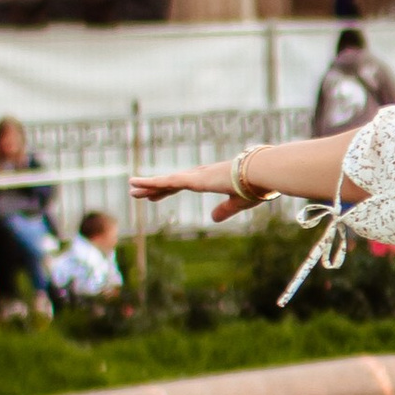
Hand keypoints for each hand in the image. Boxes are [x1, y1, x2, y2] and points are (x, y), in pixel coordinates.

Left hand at [131, 162, 254, 223]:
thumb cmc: (257, 187)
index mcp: (211, 180)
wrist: (264, 174)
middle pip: (171, 182)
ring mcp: (196, 176)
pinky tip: (137, 183)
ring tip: (131, 187)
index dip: (168, 190)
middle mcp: (201, 175)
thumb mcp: (238, 204)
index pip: (184, 185)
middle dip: (155, 188)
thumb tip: (212, 220)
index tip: (155, 195)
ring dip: (148, 185)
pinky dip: (150, 182)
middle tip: (138, 192)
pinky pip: (167, 181)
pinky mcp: (194, 179)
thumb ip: (224, 211)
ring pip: (166, 181)